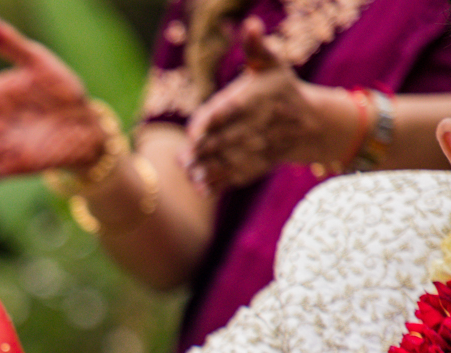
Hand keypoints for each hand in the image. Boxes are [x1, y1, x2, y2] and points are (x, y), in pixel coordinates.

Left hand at [183, 17, 339, 191]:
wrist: (310, 122)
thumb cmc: (281, 89)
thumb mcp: (271, 65)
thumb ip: (256, 47)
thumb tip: (250, 23)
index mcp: (255, 100)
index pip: (230, 112)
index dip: (210, 122)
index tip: (192, 132)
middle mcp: (257, 126)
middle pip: (226, 139)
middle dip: (203, 150)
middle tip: (182, 158)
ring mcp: (258, 148)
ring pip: (230, 160)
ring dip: (208, 169)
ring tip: (188, 172)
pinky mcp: (258, 165)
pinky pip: (238, 176)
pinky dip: (220, 183)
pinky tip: (201, 188)